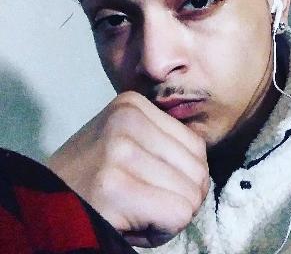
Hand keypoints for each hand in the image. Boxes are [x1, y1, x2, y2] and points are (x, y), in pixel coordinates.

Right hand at [47, 92, 208, 246]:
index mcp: (133, 104)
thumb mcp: (129, 144)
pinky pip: (177, 214)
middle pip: (198, 169)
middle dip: (181, 196)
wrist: (42, 203)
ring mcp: (119, 149)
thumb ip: (165, 144)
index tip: (153, 184)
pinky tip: (134, 222)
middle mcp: (127, 118)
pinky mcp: (114, 186)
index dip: (182, 175)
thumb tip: (205, 166)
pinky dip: (162, 229)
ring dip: (170, 213)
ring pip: (191, 194)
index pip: (196, 145)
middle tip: (146, 202)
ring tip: (136, 210)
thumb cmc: (95, 180)